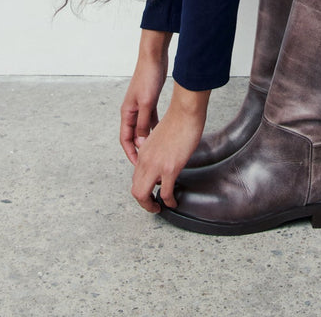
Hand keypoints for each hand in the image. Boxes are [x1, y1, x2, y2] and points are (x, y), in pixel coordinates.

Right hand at [119, 30, 170, 166]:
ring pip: (142, 128)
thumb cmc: (148, 77)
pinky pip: (150, 119)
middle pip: (133, 135)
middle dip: (139, 149)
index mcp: (127, 112)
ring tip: (156, 151)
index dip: (130, 153)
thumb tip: (141, 142)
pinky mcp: (149, 100)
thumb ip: (143, 123)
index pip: (125, 139)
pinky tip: (162, 133)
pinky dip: (154, 127)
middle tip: (147, 161)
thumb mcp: (146, 103)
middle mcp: (131, 110)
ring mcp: (140, 105)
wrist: (154, 57)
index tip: (137, 165)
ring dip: (147, 139)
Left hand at [130, 83, 209, 212]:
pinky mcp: (170, 168)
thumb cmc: (177, 121)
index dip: (142, 189)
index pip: (136, 177)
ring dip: (150, 206)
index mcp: (142, 152)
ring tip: (159, 208)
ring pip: (143, 194)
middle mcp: (145, 160)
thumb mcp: (159, 138)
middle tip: (153, 206)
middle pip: (135, 190)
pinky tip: (174, 202)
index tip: (151, 193)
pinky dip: (168, 202)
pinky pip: (165, 193)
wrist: (185, 112)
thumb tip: (159, 164)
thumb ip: (155, 151)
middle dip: (144, 203)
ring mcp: (156, 165)